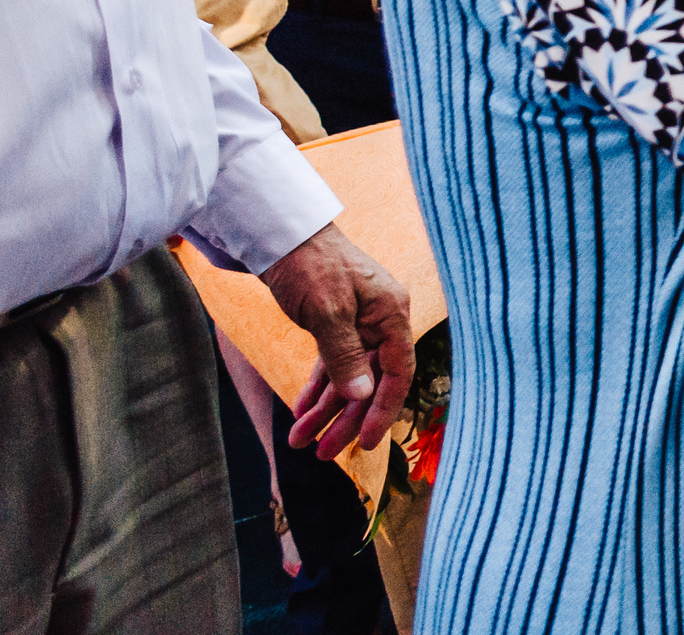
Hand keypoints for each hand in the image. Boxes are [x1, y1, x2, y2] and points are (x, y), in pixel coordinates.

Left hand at [262, 223, 414, 457]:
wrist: (282, 233)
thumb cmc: (310, 265)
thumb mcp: (327, 312)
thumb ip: (345, 356)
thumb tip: (362, 397)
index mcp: (391, 314)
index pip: (397, 372)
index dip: (384, 410)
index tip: (367, 443)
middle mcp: (381, 320)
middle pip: (370, 381)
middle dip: (346, 419)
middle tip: (322, 453)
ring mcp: (359, 322)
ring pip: (348, 376)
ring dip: (326, 409)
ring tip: (300, 441)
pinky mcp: (336, 322)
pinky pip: (332, 363)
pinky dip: (317, 387)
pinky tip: (302, 411)